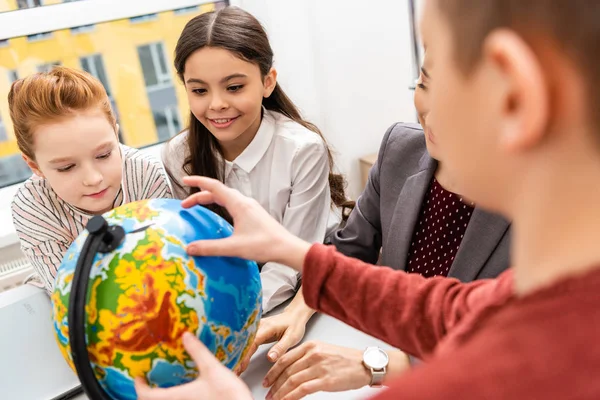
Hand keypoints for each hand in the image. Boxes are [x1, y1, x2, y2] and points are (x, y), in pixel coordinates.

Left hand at [134, 332, 251, 399]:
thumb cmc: (227, 395)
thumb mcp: (212, 368)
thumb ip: (197, 351)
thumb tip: (186, 336)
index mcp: (176, 397)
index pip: (146, 395)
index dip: (139, 386)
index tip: (138, 376)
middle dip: (147, 393)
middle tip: (149, 381)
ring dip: (161, 396)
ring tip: (164, 385)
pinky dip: (174, 398)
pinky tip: (184, 392)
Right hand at [182, 176, 310, 268]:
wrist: (287, 248)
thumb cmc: (264, 245)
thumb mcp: (234, 247)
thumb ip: (210, 247)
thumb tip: (189, 248)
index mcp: (239, 204)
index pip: (214, 187)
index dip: (198, 182)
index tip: (184, 180)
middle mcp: (244, 202)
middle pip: (218, 192)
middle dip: (200, 195)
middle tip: (185, 205)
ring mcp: (250, 207)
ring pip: (226, 197)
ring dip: (211, 199)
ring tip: (198, 207)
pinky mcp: (254, 214)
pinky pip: (233, 204)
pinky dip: (220, 204)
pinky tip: (219, 215)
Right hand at [235, 308, 310, 374]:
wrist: (294, 315)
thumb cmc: (294, 325)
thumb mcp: (292, 337)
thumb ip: (280, 347)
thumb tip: (269, 358)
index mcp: (267, 327)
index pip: (252, 342)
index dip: (245, 354)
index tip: (241, 366)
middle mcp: (258, 325)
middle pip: (244, 342)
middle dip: (237, 357)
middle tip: (233, 371)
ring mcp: (255, 327)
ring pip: (243, 341)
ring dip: (237, 354)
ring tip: (233, 368)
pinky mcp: (254, 330)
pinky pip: (245, 341)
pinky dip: (240, 350)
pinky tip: (237, 359)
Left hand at [262, 341, 370, 399]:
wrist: (365, 364)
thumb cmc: (346, 359)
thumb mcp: (323, 350)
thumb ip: (307, 356)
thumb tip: (290, 369)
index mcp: (311, 346)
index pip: (285, 358)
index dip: (273, 371)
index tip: (267, 380)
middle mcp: (313, 354)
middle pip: (287, 370)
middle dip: (274, 383)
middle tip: (268, 392)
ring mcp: (319, 367)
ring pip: (292, 380)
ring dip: (280, 392)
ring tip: (274, 399)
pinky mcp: (325, 380)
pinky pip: (302, 389)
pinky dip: (290, 396)